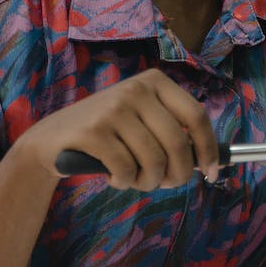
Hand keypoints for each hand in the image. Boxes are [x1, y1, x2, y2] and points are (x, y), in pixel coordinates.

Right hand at [22, 69, 219, 190]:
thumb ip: (174, 132)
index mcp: (155, 82)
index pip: (196, 115)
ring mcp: (113, 108)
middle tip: (166, 184)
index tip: (213, 173)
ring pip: (153, 160)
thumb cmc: (107, 135)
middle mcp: (136, 89)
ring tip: (136, 180)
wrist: (50, 140)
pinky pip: (127, 169)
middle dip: (178, 174)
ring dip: (148, 182)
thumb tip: (215, 160)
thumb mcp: (142, 120)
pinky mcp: (93, 130)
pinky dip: (125, 182)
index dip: (208, 148)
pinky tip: (114, 177)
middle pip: (178, 143)